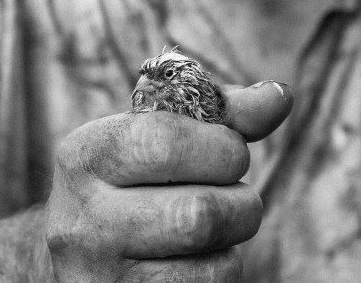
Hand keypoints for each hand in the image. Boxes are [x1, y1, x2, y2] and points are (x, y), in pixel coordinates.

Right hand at [45, 81, 292, 280]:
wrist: (87, 246)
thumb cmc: (143, 174)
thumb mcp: (167, 129)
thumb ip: (225, 111)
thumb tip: (280, 96)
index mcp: (85, 156)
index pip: (164, 144)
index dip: (221, 147)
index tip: (231, 151)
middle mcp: (81, 221)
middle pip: (198, 215)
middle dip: (242, 201)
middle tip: (237, 194)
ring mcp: (98, 277)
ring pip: (209, 266)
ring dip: (235, 241)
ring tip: (219, 223)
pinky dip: (220, 272)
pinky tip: (201, 256)